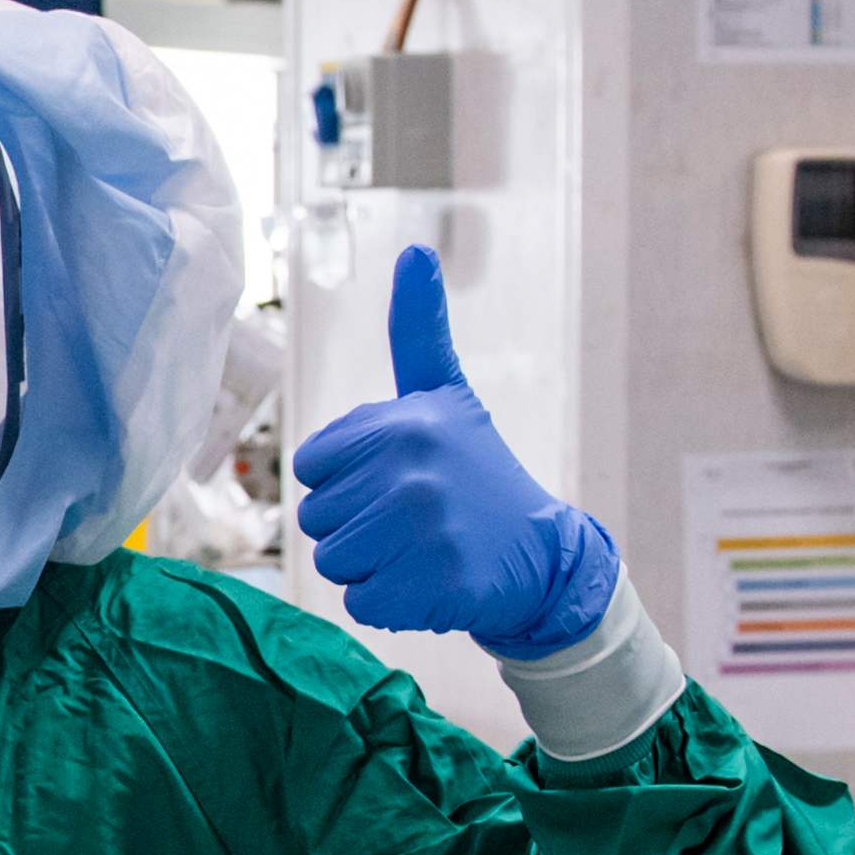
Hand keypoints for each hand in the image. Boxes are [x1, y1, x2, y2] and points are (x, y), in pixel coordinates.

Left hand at [289, 247, 617, 658]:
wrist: (542, 556)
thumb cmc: (477, 474)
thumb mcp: (447, 397)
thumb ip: (418, 331)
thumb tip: (414, 251)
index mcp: (402, 424)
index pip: (311, 466)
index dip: (347, 480)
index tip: (398, 476)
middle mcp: (410, 471)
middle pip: (316, 518)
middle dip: (357, 525)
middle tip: (416, 518)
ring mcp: (422, 530)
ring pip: (333, 560)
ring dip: (371, 565)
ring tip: (424, 547)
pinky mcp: (429, 585)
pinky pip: (359, 603)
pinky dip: (390, 603)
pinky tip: (432, 581)